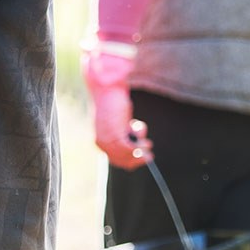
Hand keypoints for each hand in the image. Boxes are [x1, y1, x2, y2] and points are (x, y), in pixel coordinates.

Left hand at [83, 46, 152, 170]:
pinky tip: (146, 142)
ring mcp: (108, 141)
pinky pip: (130, 150)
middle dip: (137, 160)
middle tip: (149, 156)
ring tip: (149, 145)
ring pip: (127, 156)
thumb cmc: (114, 100)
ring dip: (141, 153)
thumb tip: (136, 143)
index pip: (115, 159)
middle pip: (121, 161)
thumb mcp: (118, 120)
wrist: (107, 88)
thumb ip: (124, 131)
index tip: (142, 156)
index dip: (130, 160)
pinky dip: (140, 148)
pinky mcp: (115, 136)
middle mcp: (102, 143)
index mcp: (100, 140)